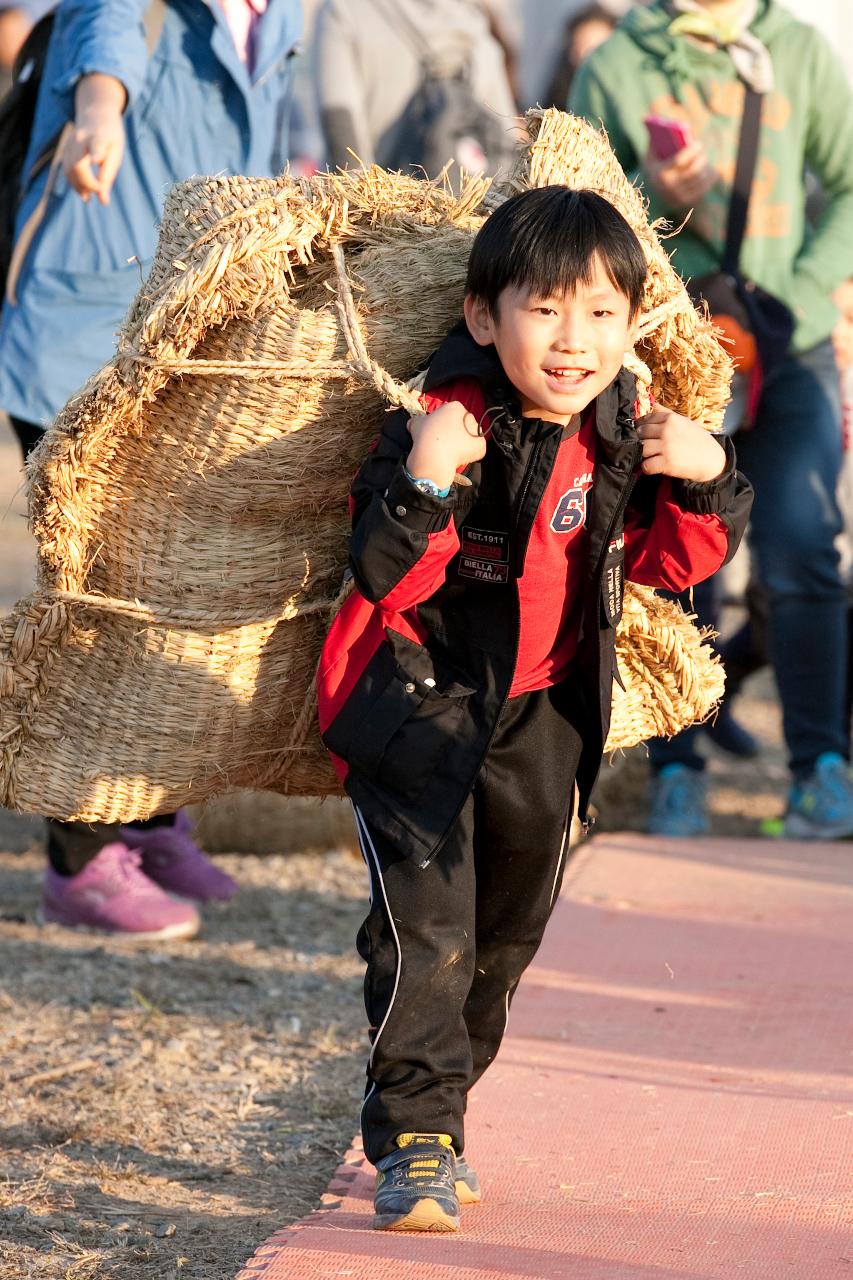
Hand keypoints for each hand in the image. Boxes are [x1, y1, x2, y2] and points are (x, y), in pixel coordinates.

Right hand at [63, 74, 126, 203]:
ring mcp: (70, 142)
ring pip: (69, 169)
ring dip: (78, 186)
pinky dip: (73, 182)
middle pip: (78, 166)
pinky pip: (66, 169)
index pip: (97, 144)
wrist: (95, 112)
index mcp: (99, 136)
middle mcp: (81, 138)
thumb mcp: (116, 152)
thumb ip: (108, 176)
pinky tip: (81, 191)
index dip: (97, 152)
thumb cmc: (110, 135)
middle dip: (86, 184)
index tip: (96, 160)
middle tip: (94, 196)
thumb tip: (103, 201)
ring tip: (87, 198)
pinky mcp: (65, 148)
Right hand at [406, 400, 487, 489]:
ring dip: (464, 442)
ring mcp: (477, 431)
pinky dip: (471, 455)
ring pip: (472, 436)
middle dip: (457, 432)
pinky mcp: (481, 445)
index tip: (439, 432)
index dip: (445, 424)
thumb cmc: (425, 436)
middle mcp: (469, 416)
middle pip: (464, 424)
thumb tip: (414, 423)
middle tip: (446, 443)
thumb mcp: (416, 423)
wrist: (433, 454)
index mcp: (455, 406)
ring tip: (452, 452)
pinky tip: (460, 458)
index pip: (453, 414)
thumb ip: (418, 420)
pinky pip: (477, 450)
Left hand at [637, 405, 726, 482]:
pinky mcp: (666, 463)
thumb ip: (666, 413)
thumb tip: (652, 403)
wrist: (712, 459)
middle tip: (650, 446)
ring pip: (641, 448)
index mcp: (670, 419)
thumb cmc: (698, 440)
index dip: (642, 427)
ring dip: (644, 454)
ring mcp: (665, 447)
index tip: (645, 433)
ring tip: (653, 456)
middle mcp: (666, 430)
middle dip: (642, 440)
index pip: (645, 419)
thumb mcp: (684, 421)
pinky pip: (646, 465)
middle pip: (640, 433)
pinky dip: (647, 468)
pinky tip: (653, 466)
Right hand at [645, 140, 716, 210]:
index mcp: (660, 174)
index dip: (691, 151)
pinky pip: (703, 188)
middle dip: (701, 159)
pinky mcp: (686, 201)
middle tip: (703, 152)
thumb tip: (659, 121)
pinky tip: (711, 172)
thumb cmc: (654, 166)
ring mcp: (678, 196)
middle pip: (693, 171)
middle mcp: (669, 187)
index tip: (698, 144)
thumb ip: (655, 139)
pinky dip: (708, 179)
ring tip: (705, 161)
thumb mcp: (650, 154)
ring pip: (699, 179)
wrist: (649, 195)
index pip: (679, 161)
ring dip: (705, 168)